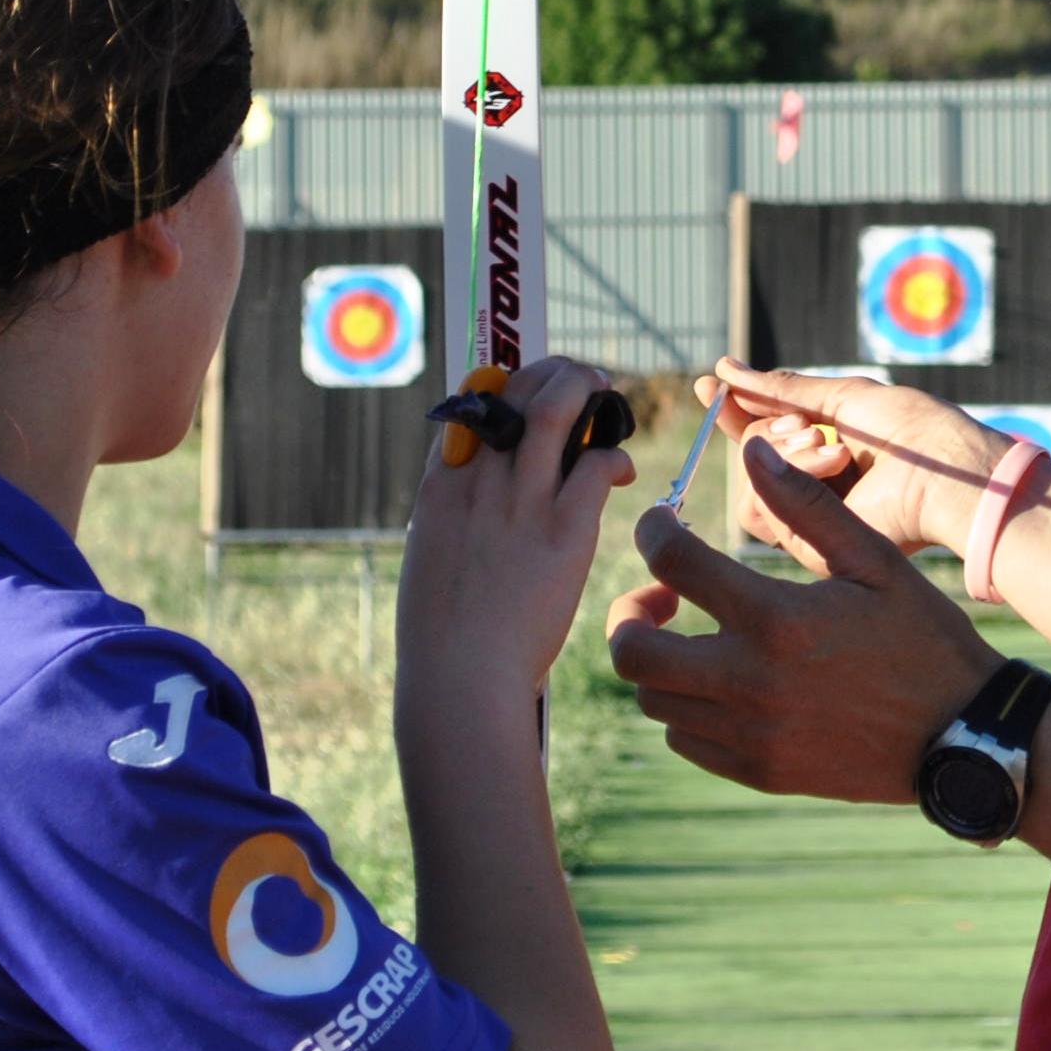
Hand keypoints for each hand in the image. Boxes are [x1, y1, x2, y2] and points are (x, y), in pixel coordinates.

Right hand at [400, 355, 636, 700]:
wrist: (458, 677)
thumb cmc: (443, 636)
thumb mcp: (430, 559)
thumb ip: (453, 522)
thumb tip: (476, 509)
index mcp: (440, 488)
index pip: (471, 405)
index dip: (506, 387)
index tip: (529, 392)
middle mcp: (479, 482)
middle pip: (517, 391)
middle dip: (553, 374)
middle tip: (581, 381)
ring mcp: (521, 502)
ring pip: (559, 409)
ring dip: (587, 391)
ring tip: (606, 396)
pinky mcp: (564, 531)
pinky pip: (597, 466)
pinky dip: (613, 457)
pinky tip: (621, 473)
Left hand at [605, 437, 1001, 803]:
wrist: (961, 737)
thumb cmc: (922, 638)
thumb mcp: (875, 561)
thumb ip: (806, 505)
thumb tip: (752, 451)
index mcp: (776, 619)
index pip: (671, 561)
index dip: (651, 530)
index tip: (660, 525)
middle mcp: (750, 682)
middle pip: (632, 650)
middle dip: (631, 611)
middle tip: (662, 595)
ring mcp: (750, 734)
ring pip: (653, 698)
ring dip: (659, 660)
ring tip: (693, 636)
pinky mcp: (758, 770)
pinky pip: (684, 739)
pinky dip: (684, 707)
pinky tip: (719, 682)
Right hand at [697, 358, 1013, 558]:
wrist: (944, 471)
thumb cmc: (910, 429)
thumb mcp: (842, 397)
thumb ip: (781, 389)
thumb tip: (724, 368)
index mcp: (821, 447)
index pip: (760, 431)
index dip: (732, 409)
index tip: (707, 385)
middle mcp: (810, 483)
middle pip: (749, 454)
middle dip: (767, 430)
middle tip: (809, 426)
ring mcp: (808, 515)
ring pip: (750, 481)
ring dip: (781, 452)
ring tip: (831, 446)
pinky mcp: (809, 545)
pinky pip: (760, 511)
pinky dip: (792, 476)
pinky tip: (834, 463)